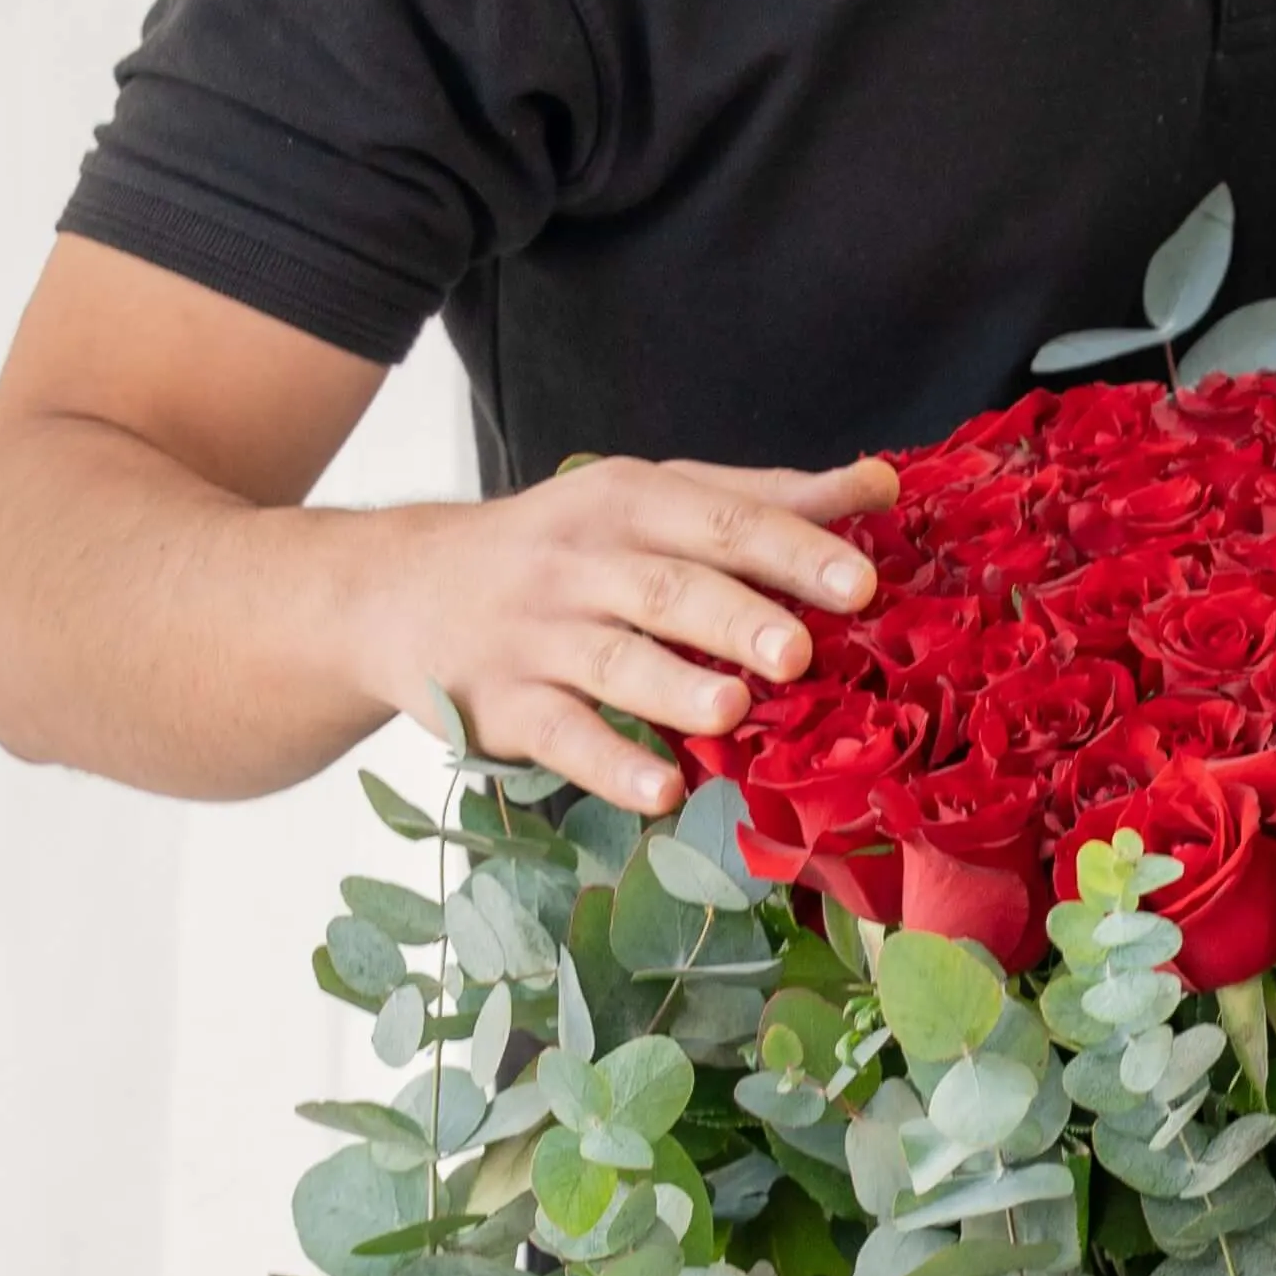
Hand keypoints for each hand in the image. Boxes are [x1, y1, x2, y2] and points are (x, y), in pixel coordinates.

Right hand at [359, 452, 899, 816]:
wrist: (395, 587)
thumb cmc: (564, 545)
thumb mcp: (650, 500)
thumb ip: (763, 498)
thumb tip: (880, 486)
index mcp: (629, 502)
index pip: (720, 521)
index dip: (791, 551)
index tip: (860, 583)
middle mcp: (582, 563)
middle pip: (670, 589)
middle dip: (737, 619)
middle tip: (800, 652)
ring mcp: (537, 636)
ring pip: (613, 661)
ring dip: (674, 688)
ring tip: (733, 709)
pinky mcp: (503, 706)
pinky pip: (561, 737)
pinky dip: (611, 764)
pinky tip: (662, 790)